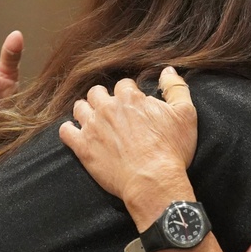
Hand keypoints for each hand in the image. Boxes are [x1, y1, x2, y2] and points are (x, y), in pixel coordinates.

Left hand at [59, 68, 197, 222]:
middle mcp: (108, 108)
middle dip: (103, 98)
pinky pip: (66, 131)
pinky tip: (76, 134)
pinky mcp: (83, 147)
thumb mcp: (185, 114)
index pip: (124, 85)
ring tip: (94, 121)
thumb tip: (168, 71)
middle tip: (111, 112)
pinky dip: (69, 130)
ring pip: (79, 108)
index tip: (133, 106)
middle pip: (96, 92)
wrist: (153, 180)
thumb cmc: (171, 149)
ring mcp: (92, 127)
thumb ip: (176, 88)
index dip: (129, 94)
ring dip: (86, 111)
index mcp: (130, 98)